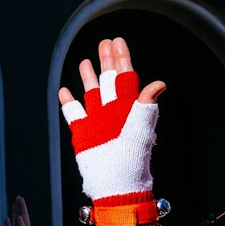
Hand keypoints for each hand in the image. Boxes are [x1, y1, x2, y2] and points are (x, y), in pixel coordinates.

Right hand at [7, 195, 34, 225]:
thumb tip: (20, 216)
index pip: (24, 215)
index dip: (22, 207)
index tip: (20, 199)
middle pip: (20, 215)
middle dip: (19, 207)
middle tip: (18, 197)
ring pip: (14, 220)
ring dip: (14, 212)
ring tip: (13, 205)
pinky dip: (8, 223)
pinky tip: (7, 219)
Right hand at [58, 37, 165, 201]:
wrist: (115, 184)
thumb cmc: (132, 159)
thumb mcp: (141, 128)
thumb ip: (146, 105)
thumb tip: (159, 83)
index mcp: (128, 108)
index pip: (125, 77)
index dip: (122, 59)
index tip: (118, 41)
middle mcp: (113, 112)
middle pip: (109, 80)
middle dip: (106, 61)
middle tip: (105, 42)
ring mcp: (97, 122)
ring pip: (91, 93)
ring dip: (89, 77)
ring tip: (85, 62)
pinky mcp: (84, 134)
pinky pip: (74, 113)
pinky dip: (69, 101)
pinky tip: (65, 90)